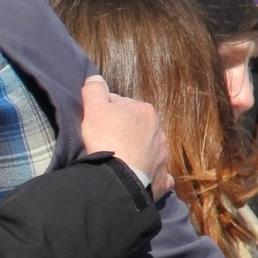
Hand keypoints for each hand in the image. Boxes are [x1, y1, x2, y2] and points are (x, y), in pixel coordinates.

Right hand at [80, 75, 171, 198]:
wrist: (119, 179)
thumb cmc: (107, 141)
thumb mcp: (94, 109)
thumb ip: (95, 90)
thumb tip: (95, 78)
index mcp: (145, 111)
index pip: (121, 105)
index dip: (105, 113)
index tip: (95, 123)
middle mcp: (159, 131)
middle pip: (136, 127)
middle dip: (123, 132)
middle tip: (104, 142)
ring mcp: (162, 156)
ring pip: (148, 148)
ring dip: (137, 151)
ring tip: (119, 160)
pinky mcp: (161, 178)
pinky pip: (159, 173)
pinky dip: (151, 173)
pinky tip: (141, 176)